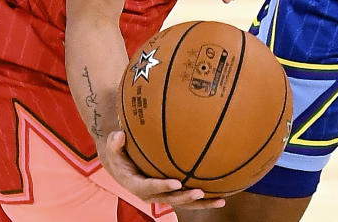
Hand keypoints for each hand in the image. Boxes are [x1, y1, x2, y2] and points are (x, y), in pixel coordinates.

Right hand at [98, 131, 224, 209]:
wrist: (122, 166)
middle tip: (200, 192)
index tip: (176, 183)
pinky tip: (223, 195)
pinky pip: (189, 197)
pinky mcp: (172, 193)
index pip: (150, 187)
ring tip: (220, 201)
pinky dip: (205, 198)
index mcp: (137, 184)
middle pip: (170, 199)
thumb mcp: (113, 148)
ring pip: (183, 202)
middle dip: (185, 197)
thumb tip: (119, 134)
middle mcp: (151, 194)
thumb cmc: (120, 154)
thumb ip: (115, 143)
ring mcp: (163, 195)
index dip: (162, 186)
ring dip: (201, 203)